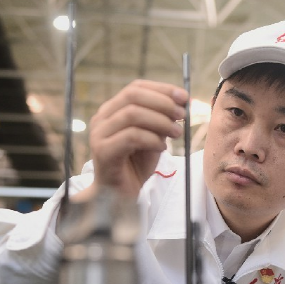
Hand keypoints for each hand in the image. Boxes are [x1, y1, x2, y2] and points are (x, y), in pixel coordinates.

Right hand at [86, 80, 187, 197]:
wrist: (120, 196)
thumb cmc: (136, 166)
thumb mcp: (153, 138)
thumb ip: (161, 121)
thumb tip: (181, 104)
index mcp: (112, 110)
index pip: (136, 87)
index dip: (162, 89)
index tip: (184, 97)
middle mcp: (102, 118)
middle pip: (132, 96)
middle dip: (162, 102)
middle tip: (183, 114)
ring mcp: (99, 134)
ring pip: (132, 114)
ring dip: (160, 121)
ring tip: (177, 133)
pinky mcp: (103, 151)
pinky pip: (131, 137)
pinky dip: (152, 139)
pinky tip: (163, 148)